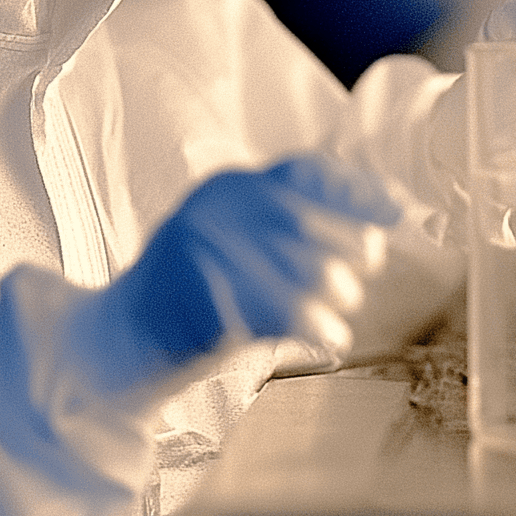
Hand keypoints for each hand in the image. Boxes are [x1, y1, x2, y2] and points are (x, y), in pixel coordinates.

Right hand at [76, 156, 400, 398]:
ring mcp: (204, 255)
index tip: (396, 211)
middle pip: (311, 224)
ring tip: (331, 320)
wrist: (119, 343)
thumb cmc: (188, 298)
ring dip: (335, 303)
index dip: (356, 190)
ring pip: (307, 273)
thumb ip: (290, 224)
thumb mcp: (230, 239)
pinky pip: (289, 316)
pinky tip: (326, 343)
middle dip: (350, 255)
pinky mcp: (207, 304)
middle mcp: (213, 210)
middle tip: (352, 284)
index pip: (304, 171)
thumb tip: (381, 220)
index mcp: (224, 189)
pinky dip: (319, 332)